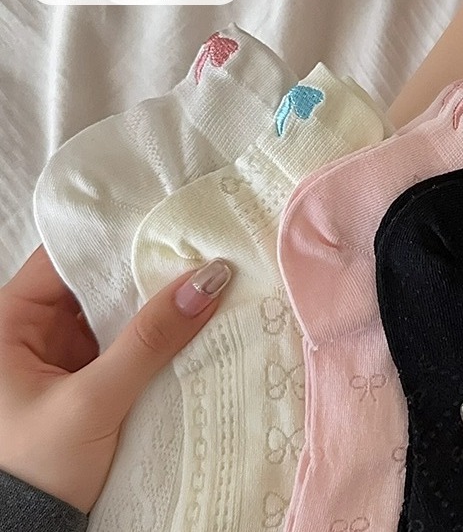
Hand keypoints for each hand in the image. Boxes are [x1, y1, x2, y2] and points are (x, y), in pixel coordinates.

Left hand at [0, 246, 230, 512]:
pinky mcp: (85, 378)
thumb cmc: (34, 471)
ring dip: (153, 302)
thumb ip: (150, 339)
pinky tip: (189, 320)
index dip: (113, 238)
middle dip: (143, 269)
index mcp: (9, 322)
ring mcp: (61, 355)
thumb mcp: (92, 401)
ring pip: (113, 311)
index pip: (64, 257)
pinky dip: (153, 333)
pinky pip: (123, 341)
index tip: (166, 225)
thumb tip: (208, 280)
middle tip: (197, 250)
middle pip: (95, 281)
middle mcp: (32, 330)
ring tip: (202, 279)